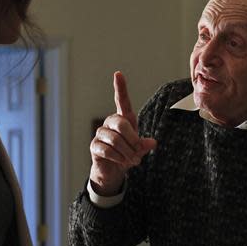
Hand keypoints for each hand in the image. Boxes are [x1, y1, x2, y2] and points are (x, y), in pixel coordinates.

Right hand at [89, 71, 156, 195]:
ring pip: (114, 139)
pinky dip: (118, 158)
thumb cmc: (128, 154)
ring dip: (127, 152)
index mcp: (123, 119)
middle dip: (132, 139)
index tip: (118, 74)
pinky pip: (107, 150)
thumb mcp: (140, 150)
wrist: (114, 171)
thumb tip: (152, 143)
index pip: (121, 101)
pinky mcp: (94, 146)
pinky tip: (122, 162)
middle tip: (138, 152)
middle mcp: (110, 123)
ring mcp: (101, 133)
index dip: (120, 88)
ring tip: (133, 160)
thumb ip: (145, 145)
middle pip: (121, 124)